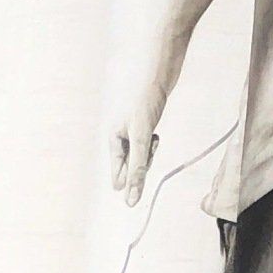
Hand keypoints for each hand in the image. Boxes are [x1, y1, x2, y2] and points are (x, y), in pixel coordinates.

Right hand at [109, 69, 169, 206]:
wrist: (159, 72)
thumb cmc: (146, 100)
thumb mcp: (141, 137)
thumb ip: (138, 168)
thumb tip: (130, 200)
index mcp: (113, 140)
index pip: (118, 176)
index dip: (131, 179)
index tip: (140, 177)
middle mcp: (119, 137)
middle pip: (130, 167)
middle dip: (143, 163)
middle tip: (151, 145)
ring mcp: (131, 131)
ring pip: (140, 156)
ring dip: (149, 152)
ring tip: (154, 137)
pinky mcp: (142, 125)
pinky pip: (146, 145)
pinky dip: (153, 143)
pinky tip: (156, 134)